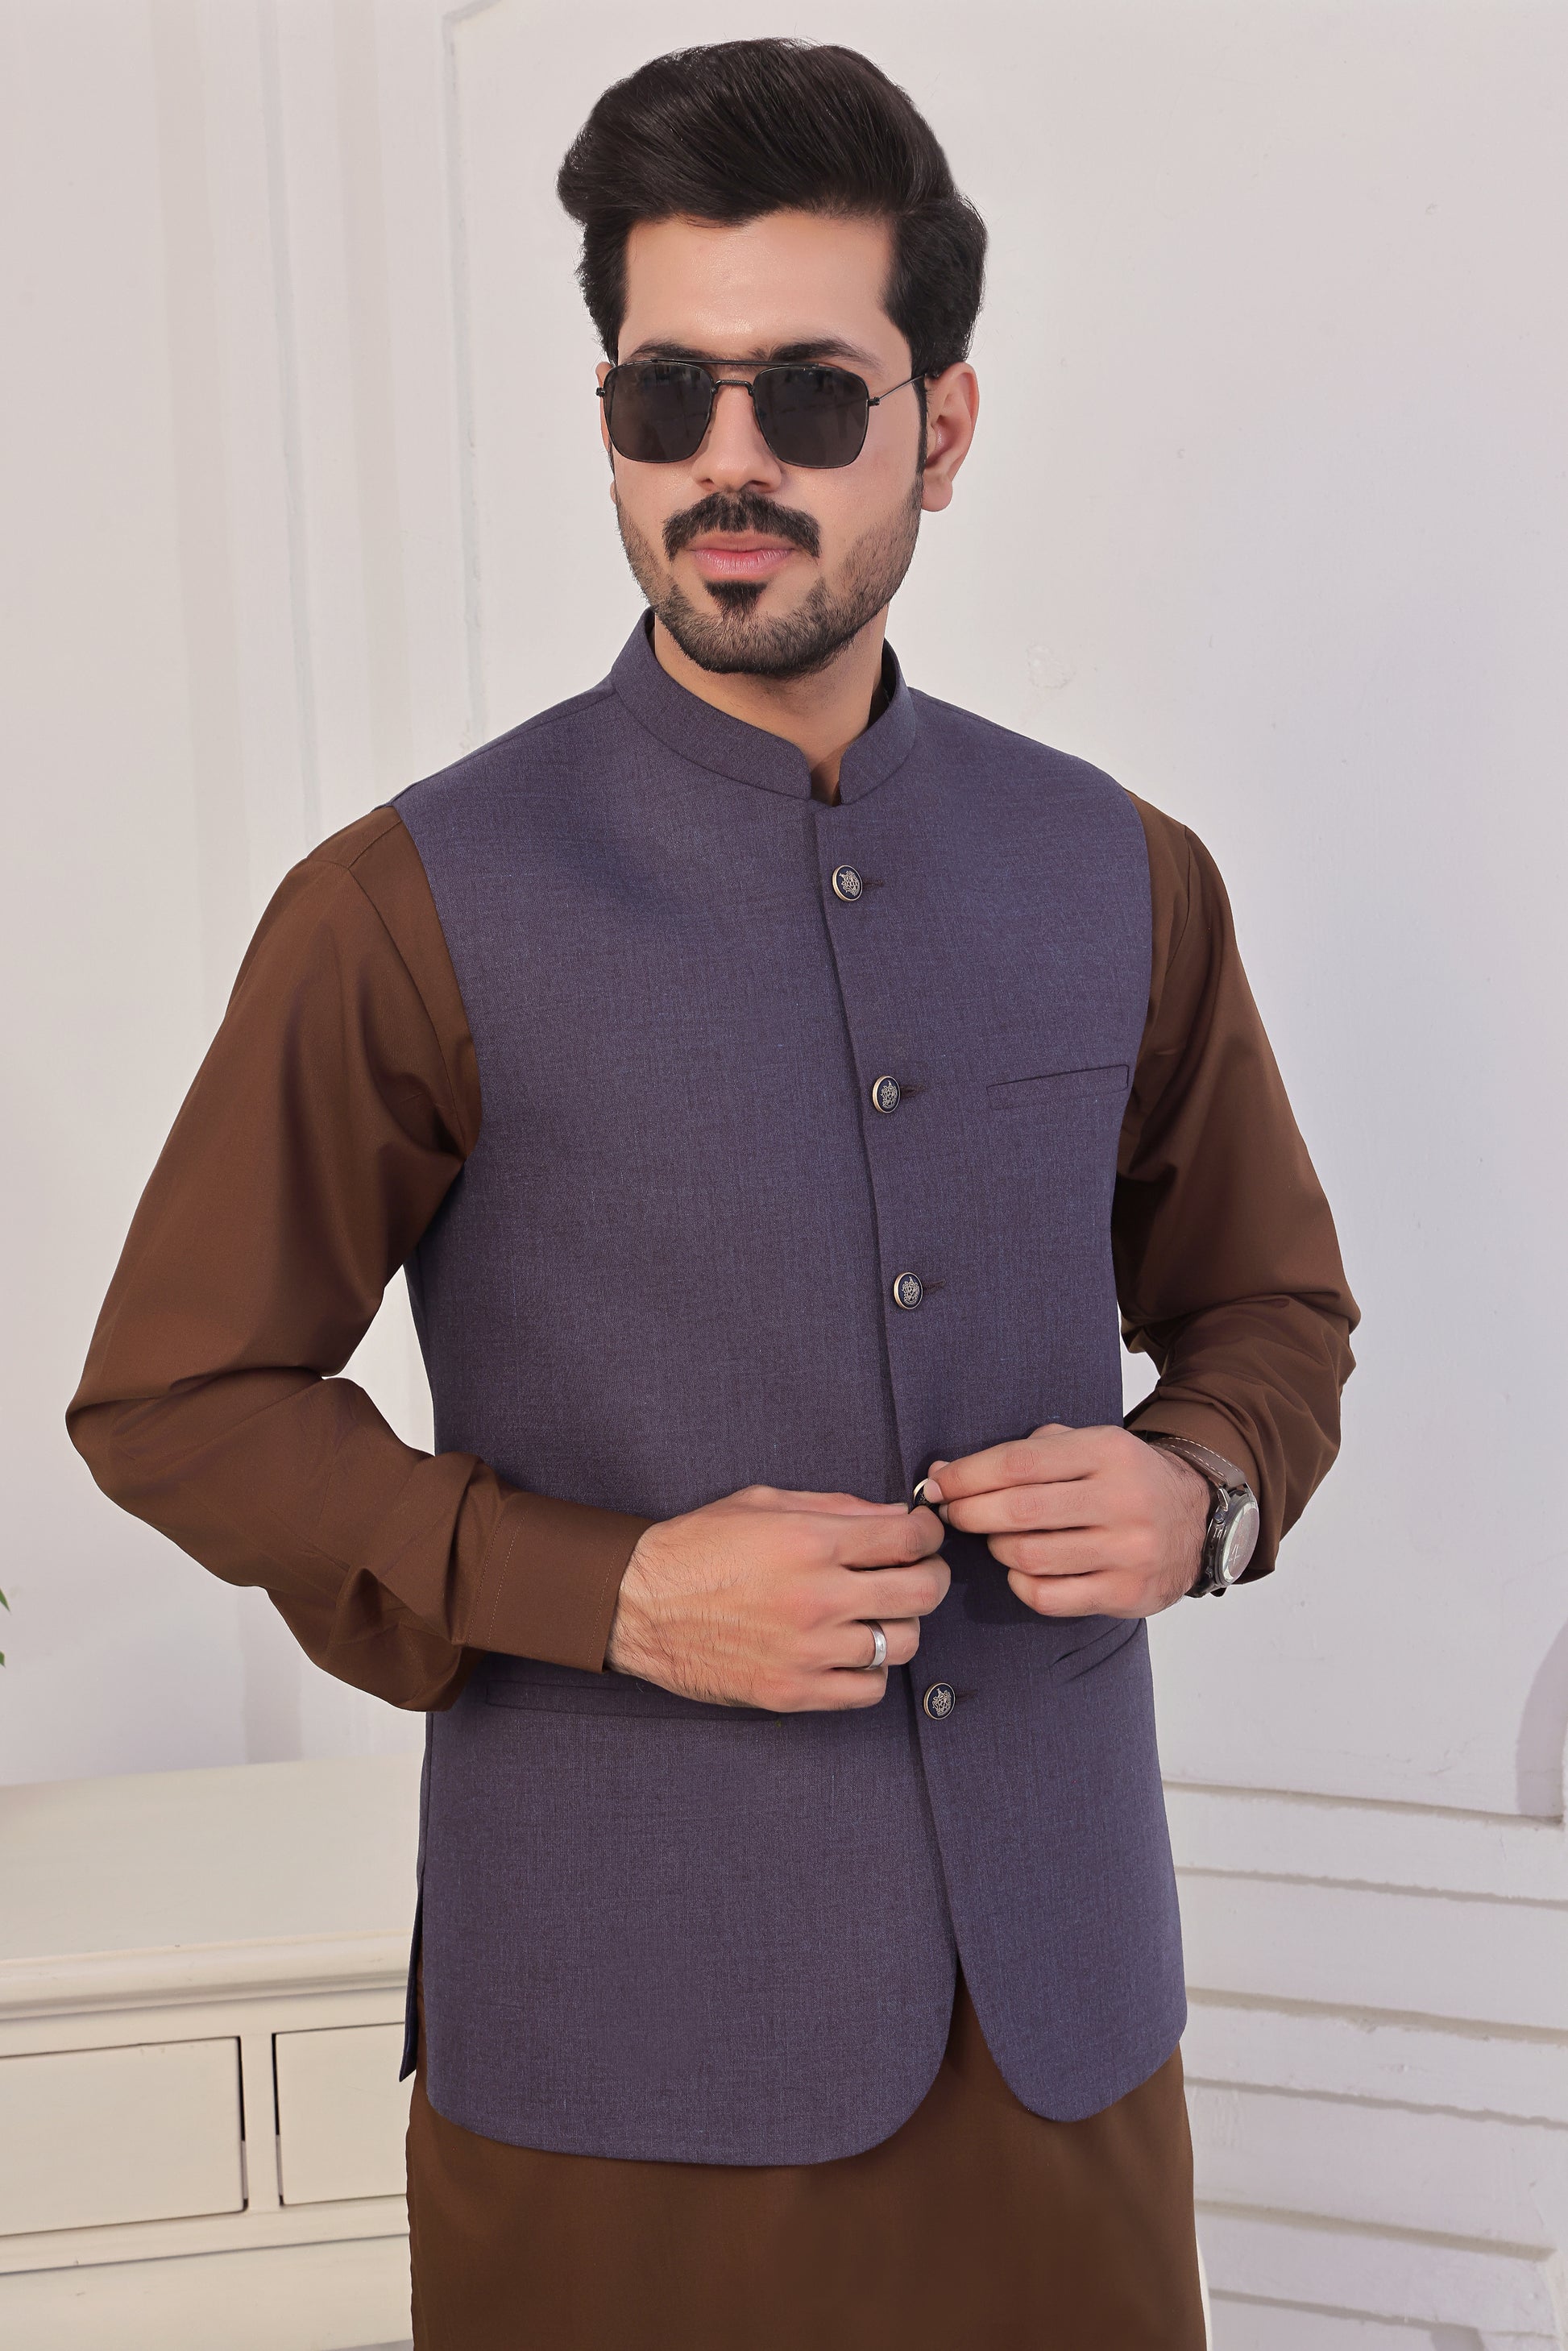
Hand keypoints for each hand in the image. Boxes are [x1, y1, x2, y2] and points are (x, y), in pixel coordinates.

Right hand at [606, 1485, 949, 1710]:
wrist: (639, 1605)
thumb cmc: (699, 1546)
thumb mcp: (766, 1503)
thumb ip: (836, 1508)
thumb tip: (894, 1516)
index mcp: (812, 1541)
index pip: (910, 1537)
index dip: (929, 1533)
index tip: (922, 1535)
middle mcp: (817, 1596)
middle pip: (922, 1592)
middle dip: (930, 1576)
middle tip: (917, 1573)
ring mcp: (807, 1649)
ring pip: (902, 1643)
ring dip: (900, 1625)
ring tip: (877, 1614)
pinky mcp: (792, 1691)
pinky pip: (868, 1689)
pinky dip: (871, 1671)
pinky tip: (852, 1652)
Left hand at [918, 1424, 1208, 1619]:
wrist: (1197, 1521)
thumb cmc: (1124, 1480)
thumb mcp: (1089, 1445)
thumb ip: (1026, 1453)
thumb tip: (946, 1475)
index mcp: (1109, 1452)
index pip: (1019, 1464)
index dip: (968, 1476)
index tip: (938, 1484)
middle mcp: (1123, 1500)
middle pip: (1019, 1511)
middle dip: (970, 1512)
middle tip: (952, 1512)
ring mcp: (1128, 1551)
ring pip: (1029, 1556)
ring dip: (996, 1547)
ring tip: (994, 1537)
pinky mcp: (1127, 1594)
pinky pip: (1048, 1596)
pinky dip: (1021, 1583)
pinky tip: (1022, 1569)